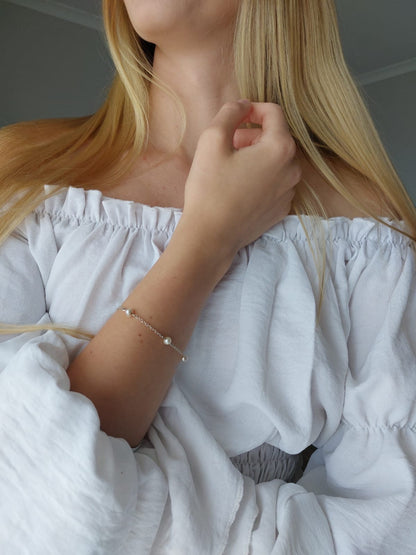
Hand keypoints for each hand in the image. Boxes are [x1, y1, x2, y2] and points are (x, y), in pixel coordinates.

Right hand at [181, 100, 301, 255]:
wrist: (212, 236)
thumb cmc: (210, 188)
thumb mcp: (212, 139)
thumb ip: (230, 112)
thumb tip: (242, 104)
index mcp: (280, 148)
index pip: (274, 112)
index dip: (253, 108)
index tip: (235, 116)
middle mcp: (293, 169)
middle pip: (278, 137)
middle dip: (255, 134)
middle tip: (230, 142)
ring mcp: (289, 192)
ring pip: (278, 160)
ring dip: (258, 154)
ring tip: (233, 164)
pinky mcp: (281, 209)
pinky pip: (276, 181)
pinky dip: (262, 175)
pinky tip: (240, 185)